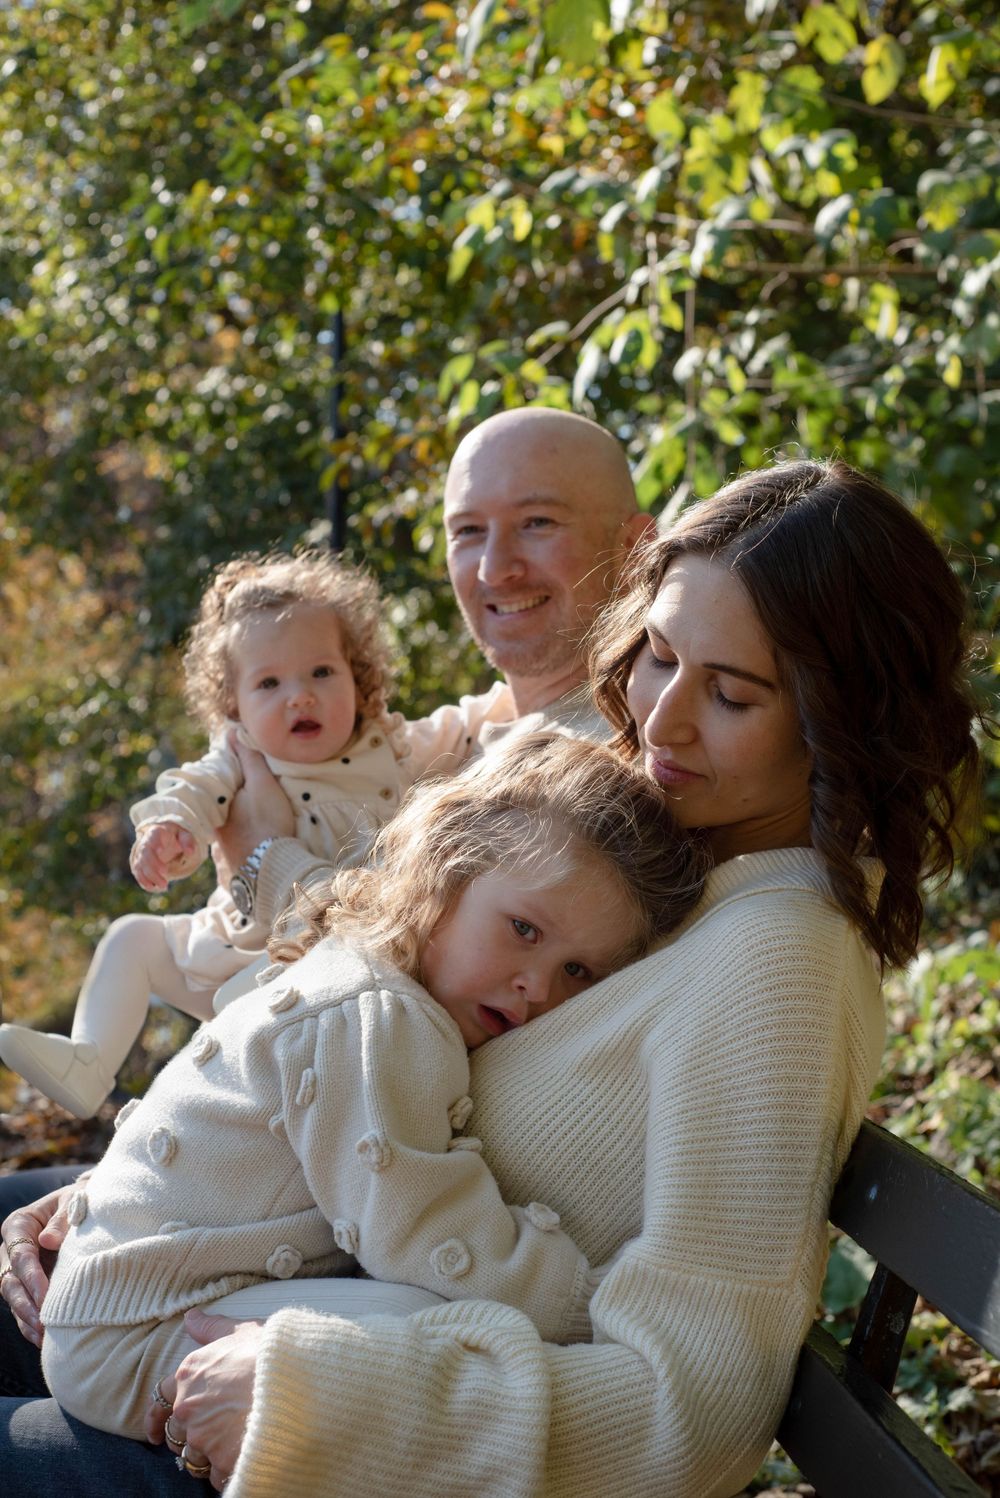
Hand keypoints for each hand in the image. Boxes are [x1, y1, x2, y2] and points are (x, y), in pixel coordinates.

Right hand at [0, 1181, 78, 1345]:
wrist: (87, 1206)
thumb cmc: (80, 1200)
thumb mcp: (75, 1200)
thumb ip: (63, 1218)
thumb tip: (48, 1241)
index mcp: (19, 1224)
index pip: (20, 1254)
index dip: (31, 1276)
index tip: (45, 1294)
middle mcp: (12, 1249)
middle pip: (11, 1281)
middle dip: (26, 1304)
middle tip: (43, 1322)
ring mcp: (18, 1270)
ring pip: (14, 1299)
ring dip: (27, 1319)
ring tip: (44, 1336)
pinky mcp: (28, 1286)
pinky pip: (24, 1308)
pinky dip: (31, 1325)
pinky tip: (44, 1340)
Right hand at [130, 822, 196, 891]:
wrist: (165, 838)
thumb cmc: (176, 836)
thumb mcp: (185, 835)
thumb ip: (188, 842)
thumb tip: (190, 852)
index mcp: (156, 832)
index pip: (153, 838)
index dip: (155, 845)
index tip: (162, 856)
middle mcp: (145, 842)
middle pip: (145, 855)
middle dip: (153, 869)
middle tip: (165, 883)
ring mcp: (140, 853)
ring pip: (139, 865)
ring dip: (149, 878)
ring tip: (163, 887)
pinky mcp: (138, 863)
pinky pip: (138, 872)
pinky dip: (144, 881)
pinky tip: (154, 888)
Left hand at [145, 1308, 262, 1490]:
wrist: (296, 1383)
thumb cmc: (270, 1353)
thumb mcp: (242, 1331)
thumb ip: (212, 1328)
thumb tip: (191, 1317)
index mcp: (188, 1374)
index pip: (158, 1400)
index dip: (156, 1417)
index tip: (155, 1431)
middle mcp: (188, 1408)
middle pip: (176, 1433)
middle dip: (190, 1436)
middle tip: (210, 1435)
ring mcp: (203, 1437)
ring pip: (194, 1457)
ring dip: (208, 1455)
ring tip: (230, 1446)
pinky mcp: (221, 1461)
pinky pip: (216, 1475)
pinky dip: (226, 1469)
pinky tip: (242, 1457)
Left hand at [211, 733, 294, 884]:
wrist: (273, 869)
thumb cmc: (267, 821)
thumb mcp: (261, 783)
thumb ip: (248, 757)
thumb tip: (231, 731)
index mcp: (216, 804)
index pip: (218, 779)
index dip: (231, 768)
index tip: (243, 761)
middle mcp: (214, 825)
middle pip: (223, 801)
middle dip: (234, 791)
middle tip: (252, 783)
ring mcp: (223, 845)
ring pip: (229, 819)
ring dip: (239, 812)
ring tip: (256, 805)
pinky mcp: (236, 860)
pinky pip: (237, 837)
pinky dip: (244, 830)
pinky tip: (256, 830)